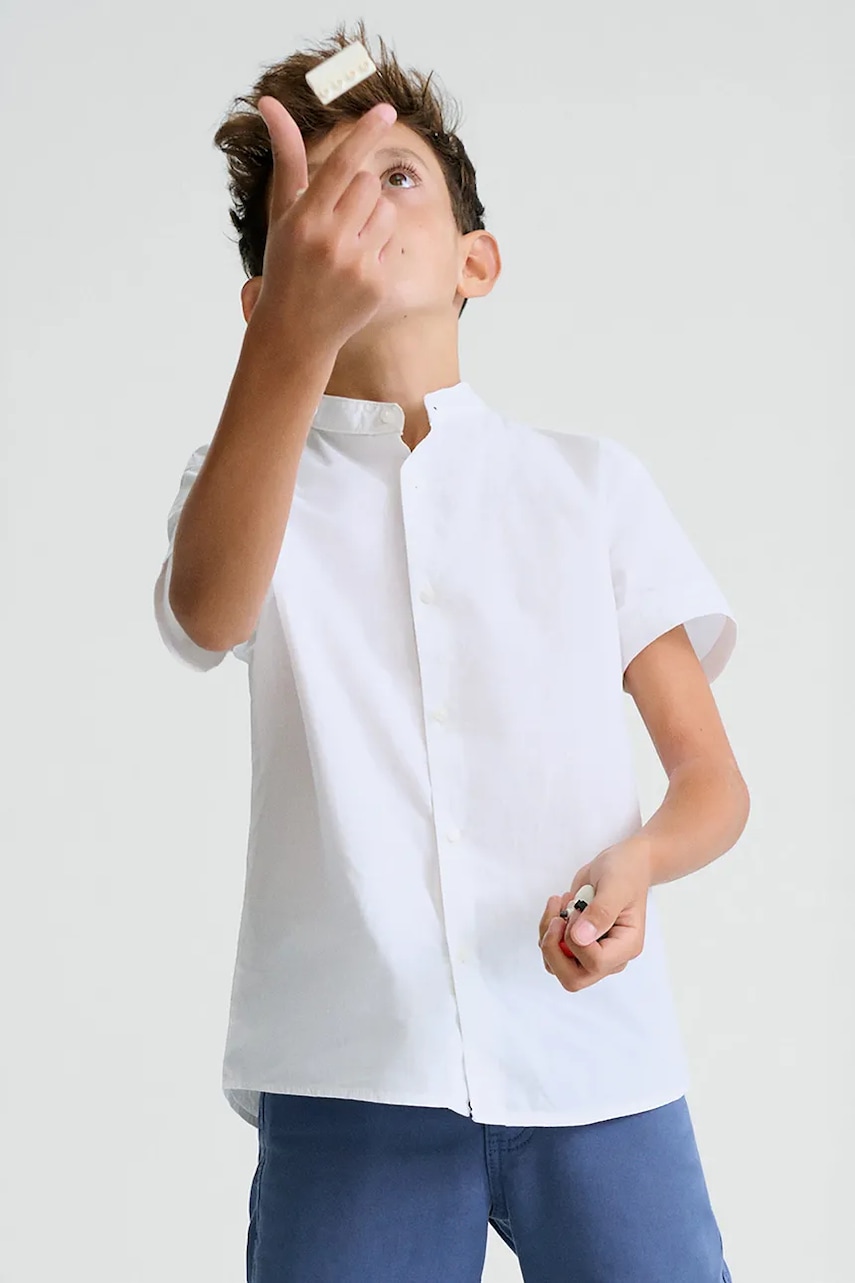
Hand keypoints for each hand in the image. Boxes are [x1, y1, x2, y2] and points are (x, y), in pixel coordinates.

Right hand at [252, 96, 398, 353]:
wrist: (294, 331)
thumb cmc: (287, 264)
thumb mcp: (282, 213)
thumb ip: (286, 159)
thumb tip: (270, 103)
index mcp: (304, 219)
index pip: (342, 165)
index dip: (365, 134)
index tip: (386, 110)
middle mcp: (330, 240)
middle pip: (369, 184)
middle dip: (358, 194)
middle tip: (339, 219)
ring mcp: (356, 265)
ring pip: (385, 211)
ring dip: (372, 220)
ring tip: (348, 246)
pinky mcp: (376, 285)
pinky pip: (391, 244)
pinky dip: (376, 251)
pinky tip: (355, 272)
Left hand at [537, 841, 650, 991]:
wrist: (620, 865)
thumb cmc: (624, 873)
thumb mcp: (615, 886)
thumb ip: (600, 912)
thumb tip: (579, 939)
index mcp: (626, 946)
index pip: (595, 964)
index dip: (575, 941)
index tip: (576, 911)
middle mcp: (609, 957)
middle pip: (572, 979)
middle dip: (554, 948)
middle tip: (557, 917)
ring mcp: (591, 953)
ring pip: (555, 965)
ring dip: (548, 934)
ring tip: (559, 904)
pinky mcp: (576, 945)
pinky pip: (551, 949)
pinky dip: (547, 928)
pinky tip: (559, 905)